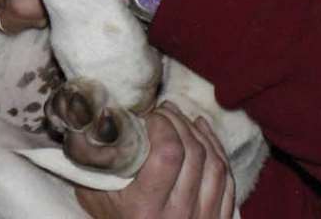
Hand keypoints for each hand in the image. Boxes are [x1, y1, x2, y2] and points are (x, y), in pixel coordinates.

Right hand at [74, 103, 234, 217]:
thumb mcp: (93, 195)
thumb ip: (95, 162)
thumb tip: (95, 120)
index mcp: (145, 209)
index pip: (167, 154)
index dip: (163, 126)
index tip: (149, 115)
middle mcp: (179, 216)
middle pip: (193, 154)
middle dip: (180, 123)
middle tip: (164, 111)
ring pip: (215, 164)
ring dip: (199, 133)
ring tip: (181, 118)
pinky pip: (227, 179)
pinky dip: (218, 150)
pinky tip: (204, 132)